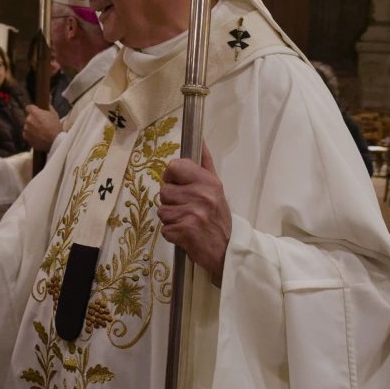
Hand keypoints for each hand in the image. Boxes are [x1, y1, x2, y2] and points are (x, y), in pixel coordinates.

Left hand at [24, 105, 62, 151]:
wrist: (55, 141)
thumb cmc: (55, 127)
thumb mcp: (54, 114)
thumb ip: (48, 106)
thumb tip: (47, 100)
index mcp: (34, 112)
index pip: (28, 107)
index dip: (32, 109)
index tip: (35, 111)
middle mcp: (28, 120)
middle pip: (28, 118)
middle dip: (33, 119)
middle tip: (41, 123)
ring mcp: (26, 129)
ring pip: (27, 126)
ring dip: (32, 128)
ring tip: (40, 131)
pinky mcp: (26, 137)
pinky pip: (27, 134)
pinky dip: (31, 135)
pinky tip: (38, 136)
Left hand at [157, 144, 231, 279]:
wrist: (227, 248)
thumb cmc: (218, 216)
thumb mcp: (216, 187)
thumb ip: (205, 164)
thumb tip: (199, 140)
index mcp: (207, 181)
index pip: (174, 166)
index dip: (171, 176)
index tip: (178, 185)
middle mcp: (200, 195)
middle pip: (164, 191)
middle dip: (171, 201)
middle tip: (186, 208)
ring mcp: (192, 213)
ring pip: (162, 210)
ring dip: (170, 218)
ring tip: (186, 221)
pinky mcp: (185, 231)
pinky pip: (164, 229)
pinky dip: (172, 233)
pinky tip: (185, 233)